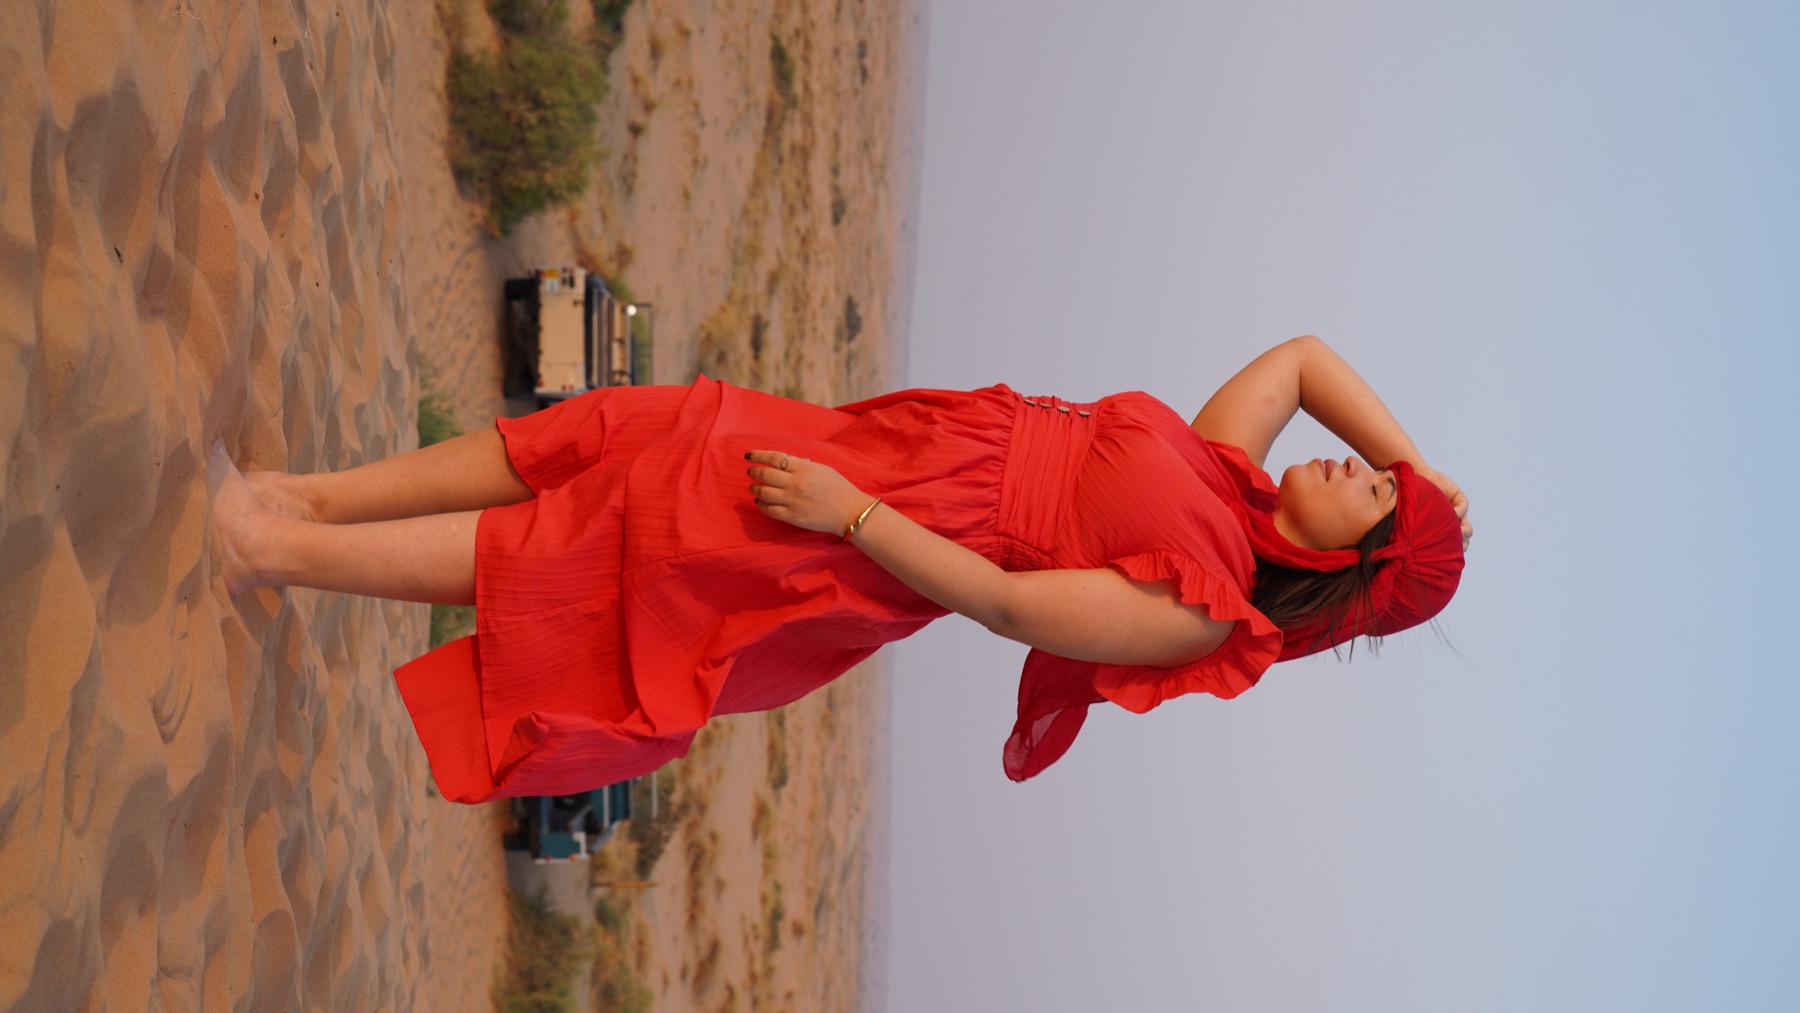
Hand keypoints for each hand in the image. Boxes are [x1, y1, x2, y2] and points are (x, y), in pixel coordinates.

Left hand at [746, 450, 872, 536]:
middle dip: (754, 472)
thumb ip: (801, 465)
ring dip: (755, 488)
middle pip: (765, 474)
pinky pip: (769, 510)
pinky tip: (759, 501)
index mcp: (804, 468)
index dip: (758, 455)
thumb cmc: (838, 488)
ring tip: (754, 487)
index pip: (774, 458)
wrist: (849, 512)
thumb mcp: (821, 468)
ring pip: (763, 492)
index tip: (748, 455)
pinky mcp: (792, 517)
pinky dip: (760, 504)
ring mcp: (793, 501)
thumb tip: (781, 464)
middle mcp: (795, 483)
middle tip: (751, 472)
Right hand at [1413, 464, 1471, 550]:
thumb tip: (1419, 562)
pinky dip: (1459, 513)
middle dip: (1459, 545)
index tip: (1447, 557)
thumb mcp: (1412, 526)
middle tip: (1452, 546)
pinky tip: (1451, 514)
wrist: (1407, 483)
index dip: (1453, 553)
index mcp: (1439, 533)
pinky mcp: (1457, 497)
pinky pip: (1463, 508)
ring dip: (1462, 532)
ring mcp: (1455, 511)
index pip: (1453, 548)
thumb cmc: (1405, 506)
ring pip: (1467, 528)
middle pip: (1463, 540)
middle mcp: (1449, 524)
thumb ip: (1419, 539)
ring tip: (1453, 531)